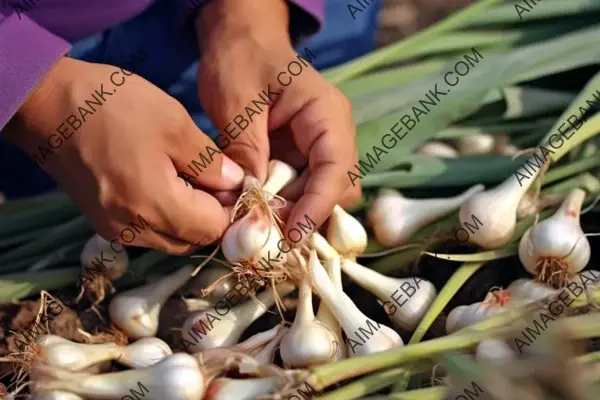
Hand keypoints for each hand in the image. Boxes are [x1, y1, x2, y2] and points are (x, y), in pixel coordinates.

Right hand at [4, 57, 243, 253]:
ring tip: (191, 179)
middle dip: (212, 215)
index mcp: (154, 207)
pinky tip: (166, 185)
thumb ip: (210, 162)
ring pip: (171, 240)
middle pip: (192, 241)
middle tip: (216, 178)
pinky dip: (166, 217)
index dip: (231, 209)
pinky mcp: (103, 223)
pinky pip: (148, 232)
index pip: (212, 229)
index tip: (234, 182)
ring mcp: (115, 230)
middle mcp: (134, 231)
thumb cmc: (114, 107)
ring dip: (189, 218)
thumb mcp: (174, 124)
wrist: (47, 105)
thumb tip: (234, 184)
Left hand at [196, 0, 360, 236]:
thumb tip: (248, 199)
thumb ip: (246, 148)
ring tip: (255, 225)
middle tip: (265, 233)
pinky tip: (255, 212)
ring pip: (319, 196)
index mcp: (326, 114)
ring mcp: (317, 148)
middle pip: (335, 190)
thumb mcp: (237, 100)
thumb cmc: (241, 59)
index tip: (290, 236)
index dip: (317, 207)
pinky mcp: (300, 159)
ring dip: (291, 214)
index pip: (336, 169)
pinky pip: (300, 191)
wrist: (241, 41)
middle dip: (304, 215)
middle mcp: (331, 134)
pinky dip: (281, 206)